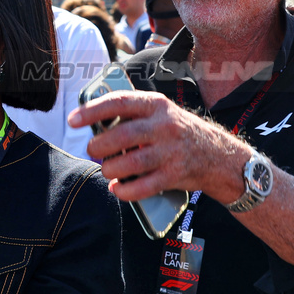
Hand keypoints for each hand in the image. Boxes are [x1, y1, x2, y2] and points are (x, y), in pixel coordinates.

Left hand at [69, 90, 247, 202]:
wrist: (220, 157)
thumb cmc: (180, 132)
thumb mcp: (161, 113)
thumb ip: (133, 115)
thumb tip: (94, 123)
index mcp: (157, 105)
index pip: (119, 102)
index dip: (92, 110)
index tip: (73, 119)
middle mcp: (164, 126)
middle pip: (121, 136)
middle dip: (99, 146)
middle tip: (93, 150)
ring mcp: (170, 152)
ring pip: (129, 163)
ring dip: (110, 169)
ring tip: (107, 169)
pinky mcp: (174, 175)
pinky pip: (142, 187)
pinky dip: (124, 191)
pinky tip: (117, 188)